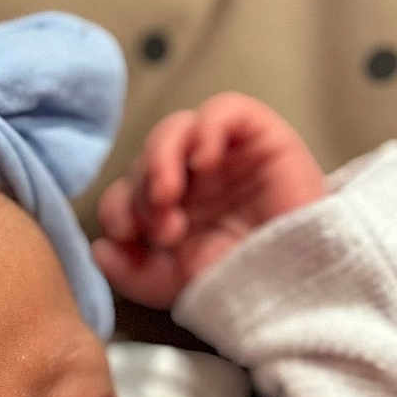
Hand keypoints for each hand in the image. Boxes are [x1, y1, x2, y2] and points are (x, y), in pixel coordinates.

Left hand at [92, 92, 326, 309]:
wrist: (300, 283)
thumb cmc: (242, 284)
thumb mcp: (173, 286)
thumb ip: (129, 272)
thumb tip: (97, 248)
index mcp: (171, 211)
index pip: (126, 191)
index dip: (118, 209)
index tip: (131, 238)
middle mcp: (194, 180)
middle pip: (146, 158)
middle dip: (142, 191)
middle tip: (161, 226)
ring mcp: (225, 157)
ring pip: (175, 129)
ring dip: (161, 159)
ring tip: (170, 195)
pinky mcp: (259, 136)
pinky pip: (223, 110)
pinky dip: (206, 128)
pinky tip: (205, 161)